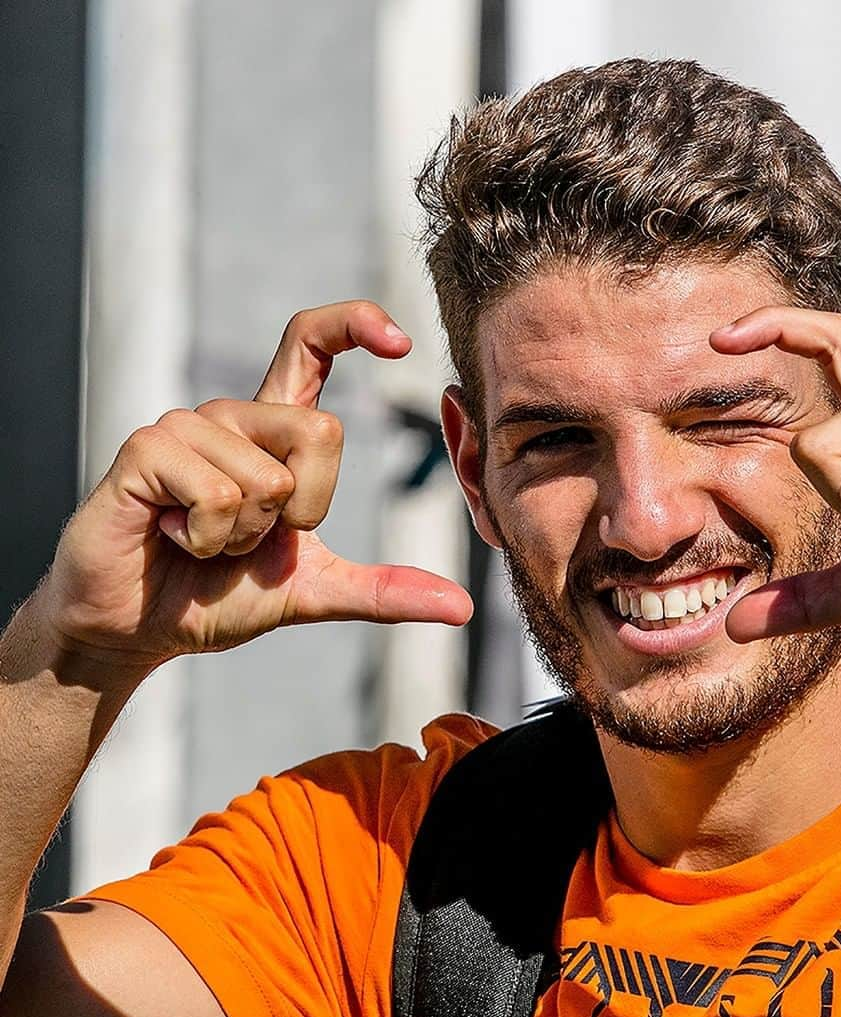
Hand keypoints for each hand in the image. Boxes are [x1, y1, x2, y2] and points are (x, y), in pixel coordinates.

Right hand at [38, 301, 472, 671]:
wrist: (140, 629)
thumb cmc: (217, 597)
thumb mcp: (314, 591)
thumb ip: (383, 590)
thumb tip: (461, 608)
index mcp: (272, 432)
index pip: (310, 344)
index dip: (354, 324)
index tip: (400, 342)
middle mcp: (232, 416)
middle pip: (322, 432)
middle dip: (303, 512)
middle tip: (251, 537)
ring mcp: (186, 427)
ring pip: (269, 476)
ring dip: (244, 535)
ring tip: (203, 538)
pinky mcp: (146, 449)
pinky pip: (218, 492)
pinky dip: (207, 538)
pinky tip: (174, 535)